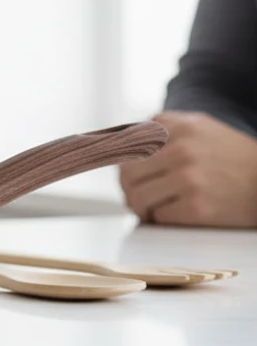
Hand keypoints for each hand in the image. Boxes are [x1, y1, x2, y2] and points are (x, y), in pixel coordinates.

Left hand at [118, 111, 256, 227]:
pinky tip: (170, 215)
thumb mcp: (198, 127)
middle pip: (127, 173)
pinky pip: (158, 216)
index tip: (119, 172)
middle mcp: (181, 150)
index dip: (116, 162)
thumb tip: (115, 139)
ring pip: (137, 196)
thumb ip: (161, 127)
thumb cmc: (229, 156)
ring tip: (151, 208)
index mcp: (178, 126)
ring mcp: (189, 179)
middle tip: (136, 195)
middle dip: (128, 188)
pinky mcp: (197, 207)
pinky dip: (159, 219)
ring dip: (140, 206)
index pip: (124, 143)